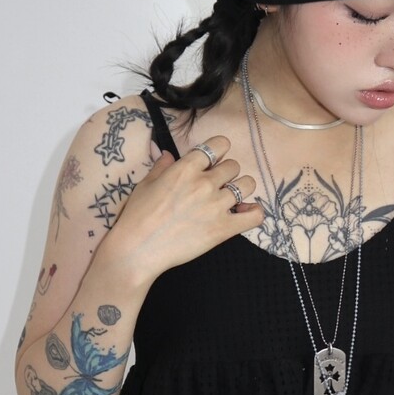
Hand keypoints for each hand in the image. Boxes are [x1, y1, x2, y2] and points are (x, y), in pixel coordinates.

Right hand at [101, 135, 264, 286]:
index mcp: (186, 168)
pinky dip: (255, 212)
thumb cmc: (138, 216)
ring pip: (247, 185)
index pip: (218, 145)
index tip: (213, 162)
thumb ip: (162, 166)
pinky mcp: (224, 229)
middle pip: (233, 166)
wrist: (138, 249)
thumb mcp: (146, 184)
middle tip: (217, 186)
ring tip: (231, 199)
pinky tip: (246, 213)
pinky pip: (254, 215)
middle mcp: (205, 183)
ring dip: (241, 190)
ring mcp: (217, 205)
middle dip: (227, 174)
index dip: (218, 152)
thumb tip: (168, 154)